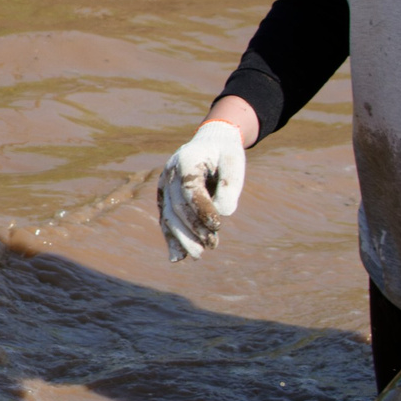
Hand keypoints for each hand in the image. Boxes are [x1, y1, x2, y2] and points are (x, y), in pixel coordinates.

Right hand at [157, 118, 247, 260]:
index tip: (218, 225)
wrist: (209, 143)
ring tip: (199, 255)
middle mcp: (169, 172)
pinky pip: (165, 219)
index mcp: (186, 159)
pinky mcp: (165, 197)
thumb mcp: (235, 161)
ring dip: (182, 238)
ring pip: (168, 215)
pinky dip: (171, 238)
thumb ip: (231, 185)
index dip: (202, 209)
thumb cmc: (225, 153)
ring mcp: (164, 185)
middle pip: (177, 205)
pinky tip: (178, 257)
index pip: (190, 188)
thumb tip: (222, 214)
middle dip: (194, 228)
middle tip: (213, 244)